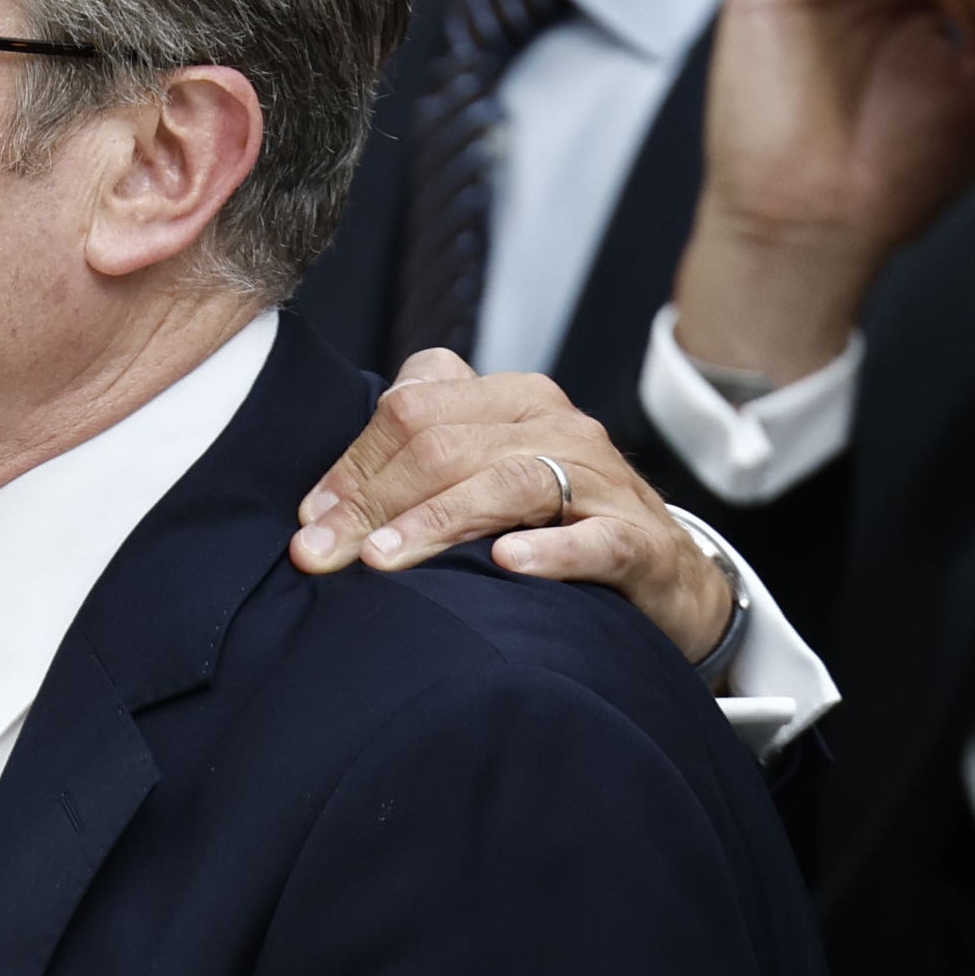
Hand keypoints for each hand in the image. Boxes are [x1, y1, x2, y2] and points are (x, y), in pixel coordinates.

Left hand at [294, 351, 737, 665]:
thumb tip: (322, 506)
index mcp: (512, 401)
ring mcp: (601, 482)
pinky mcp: (638, 541)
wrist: (663, 574)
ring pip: (508, 483)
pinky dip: (548, 550)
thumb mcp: (486, 473)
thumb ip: (419, 461)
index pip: (413, 410)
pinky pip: (593, 539)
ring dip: (437, 521)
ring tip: (381, 561)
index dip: (354, 465)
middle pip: (447, 446)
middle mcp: (557, 428)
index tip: (310, 520)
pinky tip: (504, 564)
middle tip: (321, 556)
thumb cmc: (553, 521)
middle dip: (374, 502)